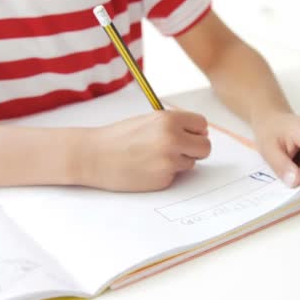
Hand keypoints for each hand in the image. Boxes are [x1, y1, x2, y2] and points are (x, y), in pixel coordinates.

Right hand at [74, 111, 210, 190]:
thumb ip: (173, 125)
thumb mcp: (148, 121)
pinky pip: (175, 176)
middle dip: (195, 149)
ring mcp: (169, 161)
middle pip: (205, 147)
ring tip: (154, 158)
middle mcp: (173, 139)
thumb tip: (198, 135)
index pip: (202, 125)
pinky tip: (146, 168)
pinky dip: (165, 174)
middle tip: (180, 150)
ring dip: (179, 162)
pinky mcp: (163, 179)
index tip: (189, 135)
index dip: (196, 131)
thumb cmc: (119, 137)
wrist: (94, 156)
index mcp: (169, 120)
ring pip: (191, 163)